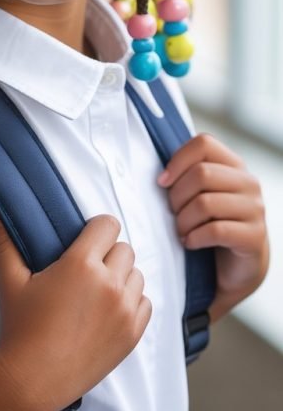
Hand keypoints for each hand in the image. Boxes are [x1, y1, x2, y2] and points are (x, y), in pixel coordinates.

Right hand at [0, 211, 150, 410]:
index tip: (85, 241)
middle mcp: (109, 283)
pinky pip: (145, 303)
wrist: (34, 379)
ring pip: (137, 275)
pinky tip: (108, 311)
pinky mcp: (133, 333)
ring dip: (121, 278)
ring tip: (97, 292)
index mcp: (81, 264)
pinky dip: (131, 303)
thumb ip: (5, 241)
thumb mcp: (10, 281)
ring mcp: (125, 310)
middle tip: (86, 271)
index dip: (96, 230)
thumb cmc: (21, 328)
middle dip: (107, 254)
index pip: (108, 225)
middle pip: (124, 249)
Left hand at [157, 133, 268, 320]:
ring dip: (183, 221)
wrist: (235, 266)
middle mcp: (249, 183)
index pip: (204, 144)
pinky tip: (190, 243)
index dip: (177, 161)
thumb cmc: (209, 224)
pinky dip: (195, 238)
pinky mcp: (254, 236)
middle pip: (202, 173)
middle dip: (177, 196)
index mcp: (233, 165)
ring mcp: (255, 209)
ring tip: (181, 230)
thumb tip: (154, 172)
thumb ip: (186, 176)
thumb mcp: (199, 194)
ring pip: (206, 203)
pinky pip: (215, 231)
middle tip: (172, 213)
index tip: (162, 182)